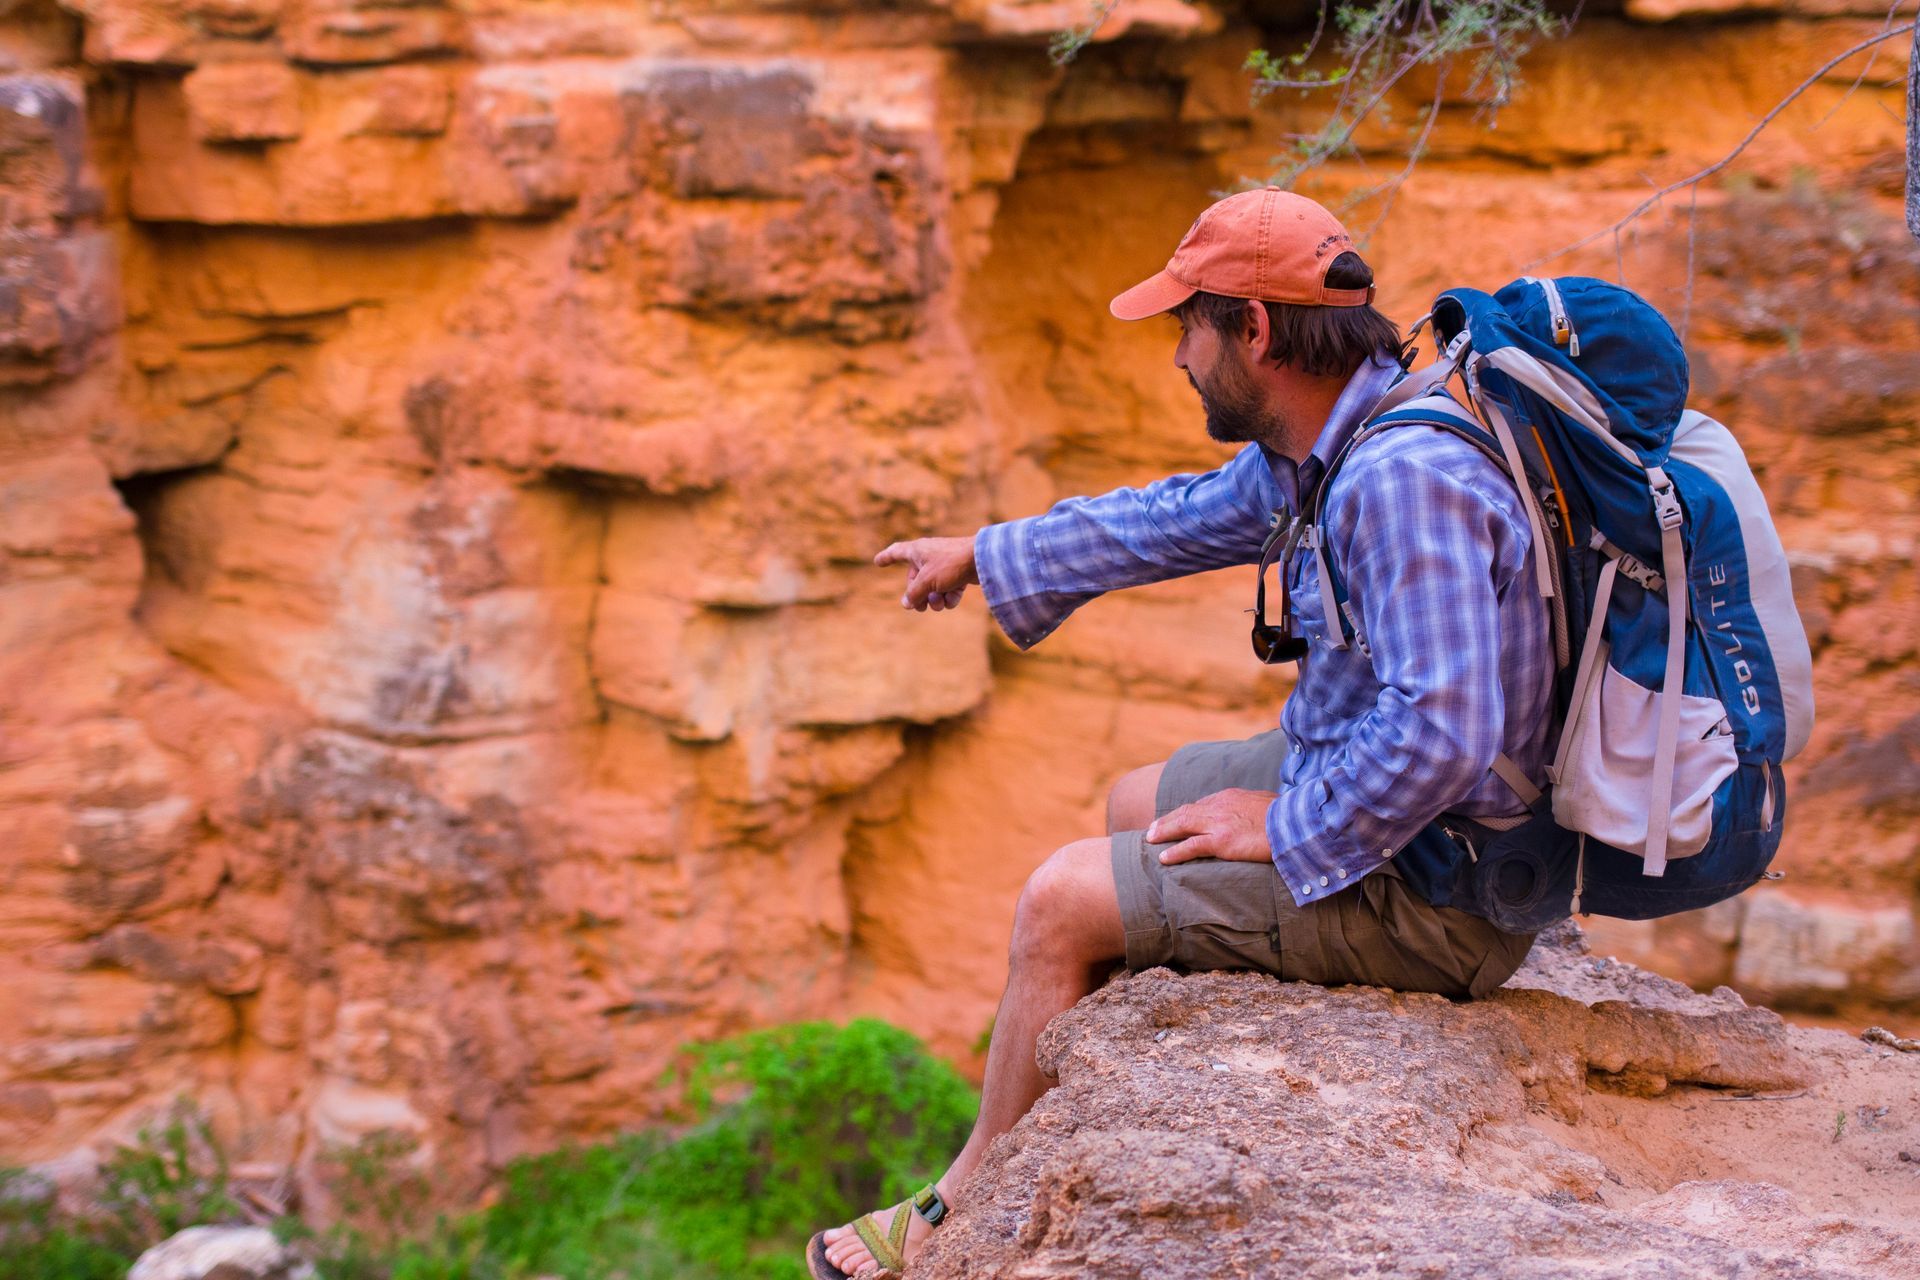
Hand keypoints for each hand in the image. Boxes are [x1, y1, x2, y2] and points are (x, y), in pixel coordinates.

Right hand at [874, 536, 979, 611]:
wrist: (983, 559)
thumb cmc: (950, 564)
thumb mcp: (927, 581)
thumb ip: (914, 593)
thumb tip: (906, 604)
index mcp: (918, 551)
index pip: (897, 552)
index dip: (887, 557)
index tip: (877, 561)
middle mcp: (930, 556)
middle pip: (916, 580)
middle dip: (918, 595)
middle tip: (921, 607)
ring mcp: (945, 566)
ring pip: (933, 588)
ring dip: (934, 599)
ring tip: (939, 602)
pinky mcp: (959, 574)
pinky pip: (948, 590)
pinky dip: (949, 596)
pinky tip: (952, 599)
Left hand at [1146, 788, 1276, 865]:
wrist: (1296, 823)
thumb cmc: (1288, 816)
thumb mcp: (1268, 803)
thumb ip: (1257, 806)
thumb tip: (1261, 809)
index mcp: (1231, 797)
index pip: (1202, 804)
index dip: (1186, 812)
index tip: (1178, 819)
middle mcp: (1220, 806)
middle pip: (1186, 811)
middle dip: (1167, 820)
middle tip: (1153, 828)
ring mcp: (1219, 823)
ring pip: (1182, 825)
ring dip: (1164, 832)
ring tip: (1150, 839)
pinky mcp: (1222, 841)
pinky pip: (1191, 846)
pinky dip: (1175, 851)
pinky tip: (1164, 858)